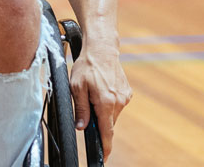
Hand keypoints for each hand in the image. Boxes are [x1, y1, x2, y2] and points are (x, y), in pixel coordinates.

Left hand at [69, 42, 131, 160]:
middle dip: (98, 121)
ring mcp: (124, 97)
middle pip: (108, 123)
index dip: (105, 146)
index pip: (107, 131)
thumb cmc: (87, 65)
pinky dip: (108, 102)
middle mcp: (119, 101)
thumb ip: (81, 109)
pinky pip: (116, 105)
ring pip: (112, 114)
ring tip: (93, 91)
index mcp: (106, 102)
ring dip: (102, 110)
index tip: (103, 157)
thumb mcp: (77, 87)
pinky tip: (101, 88)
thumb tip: (81, 127)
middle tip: (87, 104)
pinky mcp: (126, 92)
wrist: (102, 48)